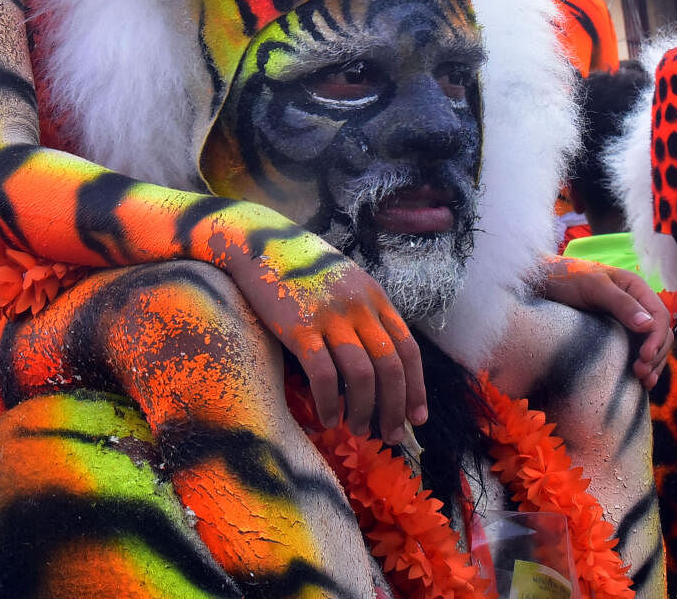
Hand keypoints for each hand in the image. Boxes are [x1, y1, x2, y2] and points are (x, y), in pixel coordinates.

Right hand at [225, 235, 426, 442]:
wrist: (260, 242)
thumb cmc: (302, 265)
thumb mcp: (345, 279)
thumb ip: (364, 311)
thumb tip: (378, 360)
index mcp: (374, 295)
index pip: (407, 348)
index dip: (416, 387)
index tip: (416, 417)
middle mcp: (358, 306)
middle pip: (390, 367)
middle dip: (394, 408)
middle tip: (391, 435)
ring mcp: (329, 317)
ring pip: (362, 376)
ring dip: (364, 411)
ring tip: (358, 430)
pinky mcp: (299, 328)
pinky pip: (324, 376)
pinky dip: (330, 403)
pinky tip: (327, 418)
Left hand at [541, 257, 670, 389]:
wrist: (542, 280)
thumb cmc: (567, 278)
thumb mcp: (593, 287)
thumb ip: (621, 303)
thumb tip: (650, 325)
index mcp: (636, 288)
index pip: (660, 316)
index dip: (657, 338)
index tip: (645, 356)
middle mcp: (636, 303)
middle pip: (660, 333)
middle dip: (656, 354)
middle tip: (640, 373)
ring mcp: (627, 318)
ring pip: (652, 344)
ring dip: (653, 363)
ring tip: (644, 381)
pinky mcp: (617, 331)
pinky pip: (637, 348)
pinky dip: (643, 363)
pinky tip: (640, 380)